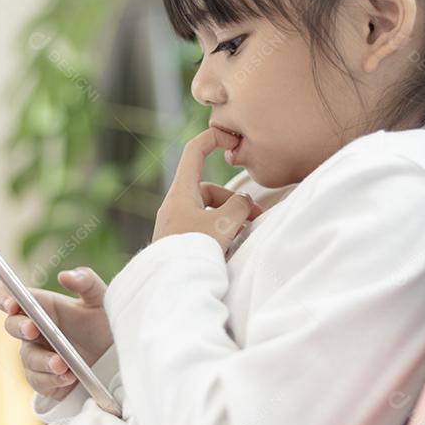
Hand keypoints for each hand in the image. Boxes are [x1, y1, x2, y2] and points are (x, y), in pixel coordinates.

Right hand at [0, 267, 112, 400]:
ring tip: (63, 364)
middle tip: (33, 329)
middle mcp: (35, 330)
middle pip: (11, 326)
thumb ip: (86, 281)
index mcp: (42, 306)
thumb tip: (64, 275)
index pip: (11, 296)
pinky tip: (69, 377)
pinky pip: (38, 381)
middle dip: (20, 327)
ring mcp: (37, 355)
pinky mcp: (44, 379)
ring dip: (43, 360)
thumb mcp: (101, 300)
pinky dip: (52, 380)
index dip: (5, 298)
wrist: (118, 358)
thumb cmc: (105, 324)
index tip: (12, 303)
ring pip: (27, 357)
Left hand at [151, 127, 263, 253]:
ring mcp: (176, 225)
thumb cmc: (194, 252)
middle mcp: (175, 206)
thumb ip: (240, 205)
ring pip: (208, 211)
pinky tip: (230, 248)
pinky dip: (219, 233)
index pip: (194, 152)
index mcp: (181, 193)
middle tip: (254, 216)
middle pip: (208, 189)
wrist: (170, 288)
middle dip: (233, 200)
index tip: (230, 136)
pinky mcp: (179, 242)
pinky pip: (203, 228)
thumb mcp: (224, 223)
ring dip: (229, 219)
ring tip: (243, 236)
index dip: (211, 138)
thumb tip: (245, 202)